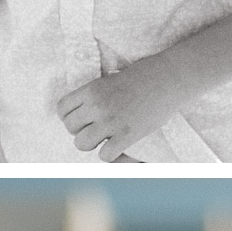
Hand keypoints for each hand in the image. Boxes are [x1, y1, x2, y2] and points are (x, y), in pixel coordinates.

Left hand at [57, 57, 177, 158]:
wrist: (169, 78)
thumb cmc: (144, 76)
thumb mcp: (112, 79)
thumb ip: (96, 95)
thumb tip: (86, 114)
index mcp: (92, 89)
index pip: (62, 108)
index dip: (70, 116)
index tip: (82, 118)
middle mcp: (97, 105)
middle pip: (70, 128)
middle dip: (81, 130)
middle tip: (96, 128)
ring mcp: (112, 120)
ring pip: (82, 143)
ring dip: (92, 144)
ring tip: (104, 138)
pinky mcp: (127, 134)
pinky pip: (105, 154)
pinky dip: (110, 154)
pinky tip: (118, 147)